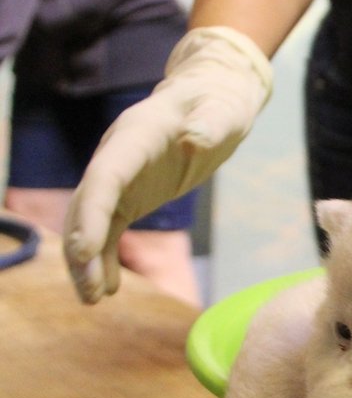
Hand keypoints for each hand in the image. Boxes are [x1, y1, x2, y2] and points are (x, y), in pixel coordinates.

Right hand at [63, 26, 271, 302]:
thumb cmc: (218, 103)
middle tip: (90, 291)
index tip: (84, 251)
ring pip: (92, 222)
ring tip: (93, 300)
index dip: (92, 215)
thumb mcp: (222, 111)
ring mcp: (120, 177)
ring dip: (88, 261)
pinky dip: (105, 259)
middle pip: (88, 205)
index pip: (105, 177)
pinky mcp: (129, 195)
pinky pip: (110, 230)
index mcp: (135, 135)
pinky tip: (109, 290)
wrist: (212, 97)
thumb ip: (209, 125)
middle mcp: (117, 157)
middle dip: (84, 249)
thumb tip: (195, 140)